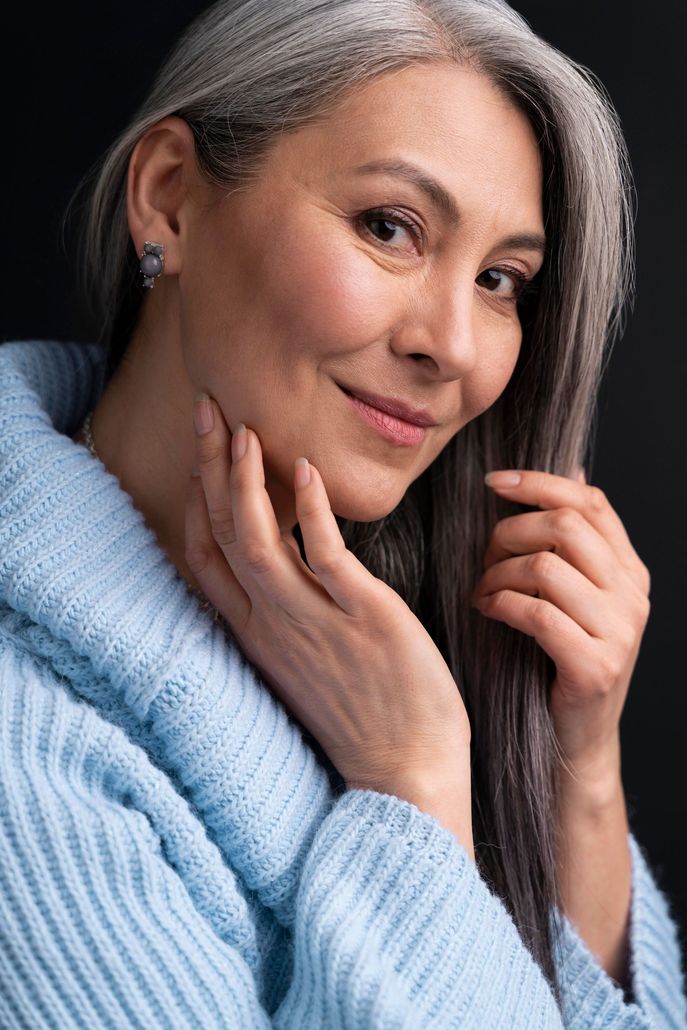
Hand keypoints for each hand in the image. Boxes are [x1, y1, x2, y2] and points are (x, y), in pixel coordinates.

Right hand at [184, 394, 471, 803]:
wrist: (405, 775)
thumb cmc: (362, 716)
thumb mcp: (304, 663)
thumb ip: (286, 614)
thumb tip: (288, 564)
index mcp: (256, 633)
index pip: (204, 555)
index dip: (196, 497)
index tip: (201, 450)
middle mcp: (272, 625)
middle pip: (221, 534)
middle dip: (209, 467)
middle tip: (209, 408)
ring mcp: (313, 623)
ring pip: (256, 541)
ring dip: (245, 482)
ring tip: (244, 429)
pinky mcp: (362, 620)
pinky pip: (324, 557)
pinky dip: (310, 511)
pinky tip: (308, 471)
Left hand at [471, 467, 650, 777]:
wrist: (576, 740)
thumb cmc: (559, 660)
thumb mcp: (573, 596)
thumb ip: (573, 542)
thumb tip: (572, 470)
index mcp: (629, 571)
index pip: (591, 502)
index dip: (539, 483)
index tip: (494, 482)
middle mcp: (632, 596)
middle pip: (565, 526)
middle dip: (508, 531)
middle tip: (483, 557)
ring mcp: (620, 633)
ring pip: (545, 567)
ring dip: (497, 572)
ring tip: (481, 590)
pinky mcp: (595, 667)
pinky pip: (536, 613)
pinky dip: (500, 603)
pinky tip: (486, 609)